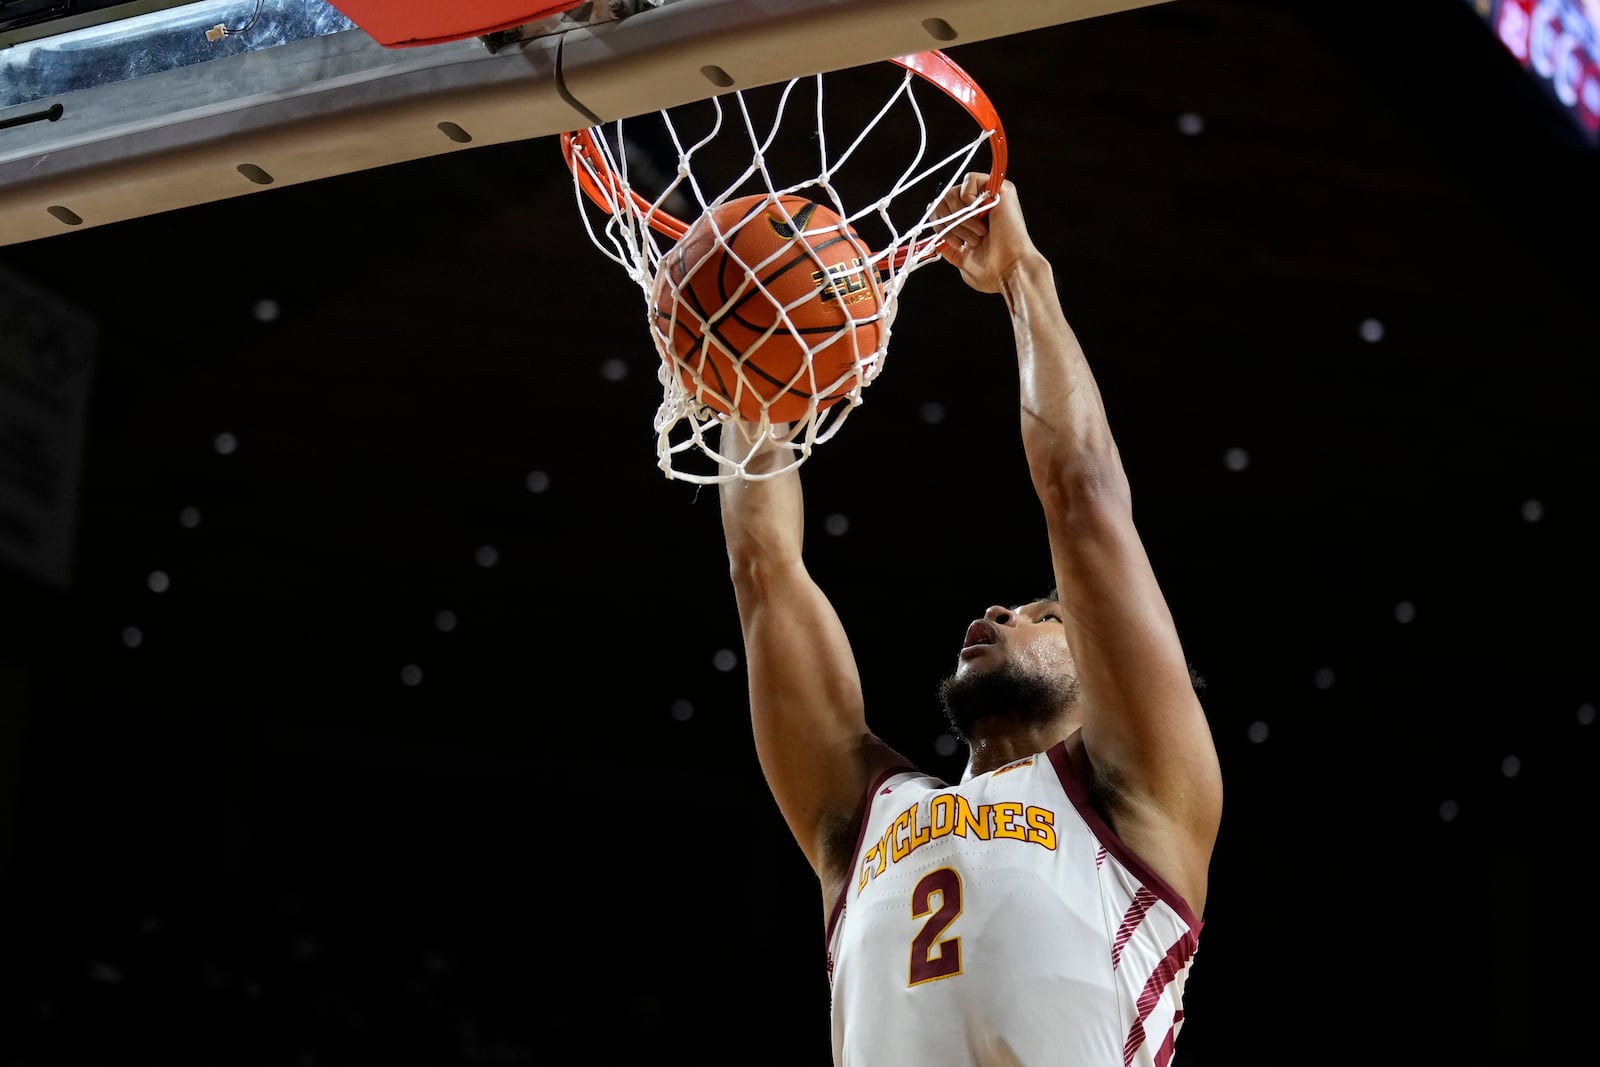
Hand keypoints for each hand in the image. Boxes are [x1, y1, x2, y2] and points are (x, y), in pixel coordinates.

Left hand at [934, 173, 1037, 294]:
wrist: (1011, 269)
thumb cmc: (994, 270)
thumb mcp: (963, 261)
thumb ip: (950, 250)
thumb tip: (938, 242)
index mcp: (972, 222)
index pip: (941, 209)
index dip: (939, 224)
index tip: (954, 243)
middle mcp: (980, 207)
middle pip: (943, 199)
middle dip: (948, 223)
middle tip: (964, 241)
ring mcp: (990, 196)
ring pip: (952, 191)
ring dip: (959, 216)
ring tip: (978, 233)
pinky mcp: (1000, 188)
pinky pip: (970, 179)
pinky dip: (967, 199)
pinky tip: (980, 215)